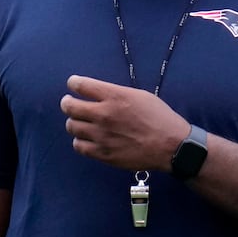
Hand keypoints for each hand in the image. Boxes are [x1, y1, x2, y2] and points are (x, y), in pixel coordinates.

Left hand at [60, 75, 188, 170]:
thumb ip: (116, 94)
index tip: (73, 84)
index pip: (81, 85)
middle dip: (67, 103)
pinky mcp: (103, 153)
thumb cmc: (159, 118)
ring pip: (72, 127)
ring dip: (74, 122)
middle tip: (69, 103)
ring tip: (80, 122)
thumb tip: (98, 94)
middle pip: (70, 107)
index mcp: (114, 96)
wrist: (170, 145)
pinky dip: (80, 141)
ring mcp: (101, 136)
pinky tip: (86, 139)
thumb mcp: (139, 96)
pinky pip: (79, 146)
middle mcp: (104, 114)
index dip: (73, 83)